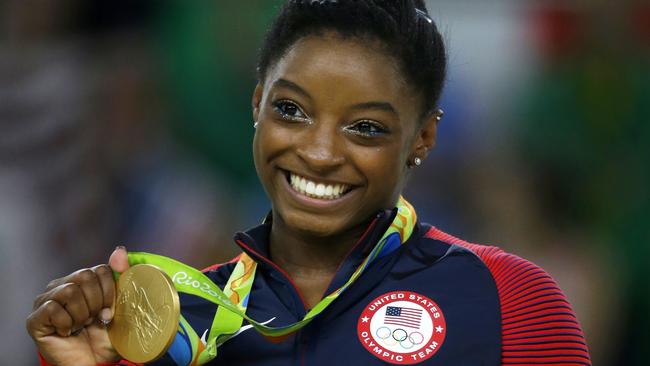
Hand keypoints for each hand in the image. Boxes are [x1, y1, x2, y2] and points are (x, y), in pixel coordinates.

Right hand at [26, 247, 129, 365]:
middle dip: (97, 303)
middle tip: (93, 319)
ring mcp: (45, 301)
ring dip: (82, 314)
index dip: (110, 293)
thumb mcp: (121, 304)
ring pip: (69, 291)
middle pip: (85, 276)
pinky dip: (67, 324)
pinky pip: (54, 309)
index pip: (100, 269)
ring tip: (80, 326)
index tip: (109, 311)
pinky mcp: (35, 318)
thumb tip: (119, 250)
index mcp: (81, 280)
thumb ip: (121, 275)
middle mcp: (60, 285)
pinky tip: (68, 332)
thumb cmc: (105, 334)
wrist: (94, 362)